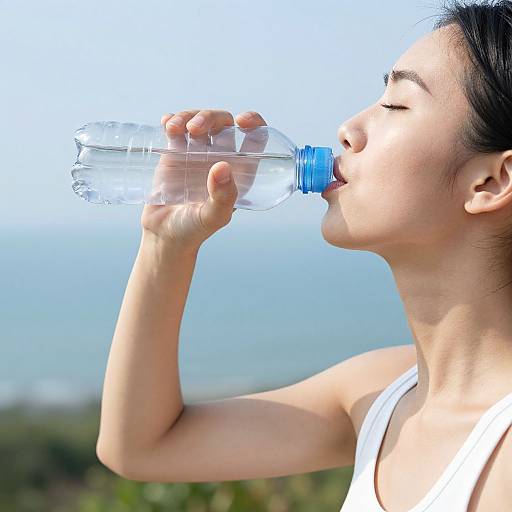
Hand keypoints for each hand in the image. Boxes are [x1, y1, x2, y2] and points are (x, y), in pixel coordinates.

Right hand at [140, 109, 267, 252]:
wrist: (164, 236)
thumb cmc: (194, 230)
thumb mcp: (213, 217)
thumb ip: (222, 197)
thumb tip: (223, 166)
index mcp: (240, 171)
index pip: (255, 137)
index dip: (254, 122)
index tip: (243, 120)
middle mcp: (221, 159)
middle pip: (224, 123)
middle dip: (211, 117)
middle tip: (195, 128)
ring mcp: (198, 154)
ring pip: (199, 121)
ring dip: (189, 116)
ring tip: (174, 128)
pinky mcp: (175, 154)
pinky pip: (177, 129)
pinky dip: (172, 120)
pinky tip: (167, 123)